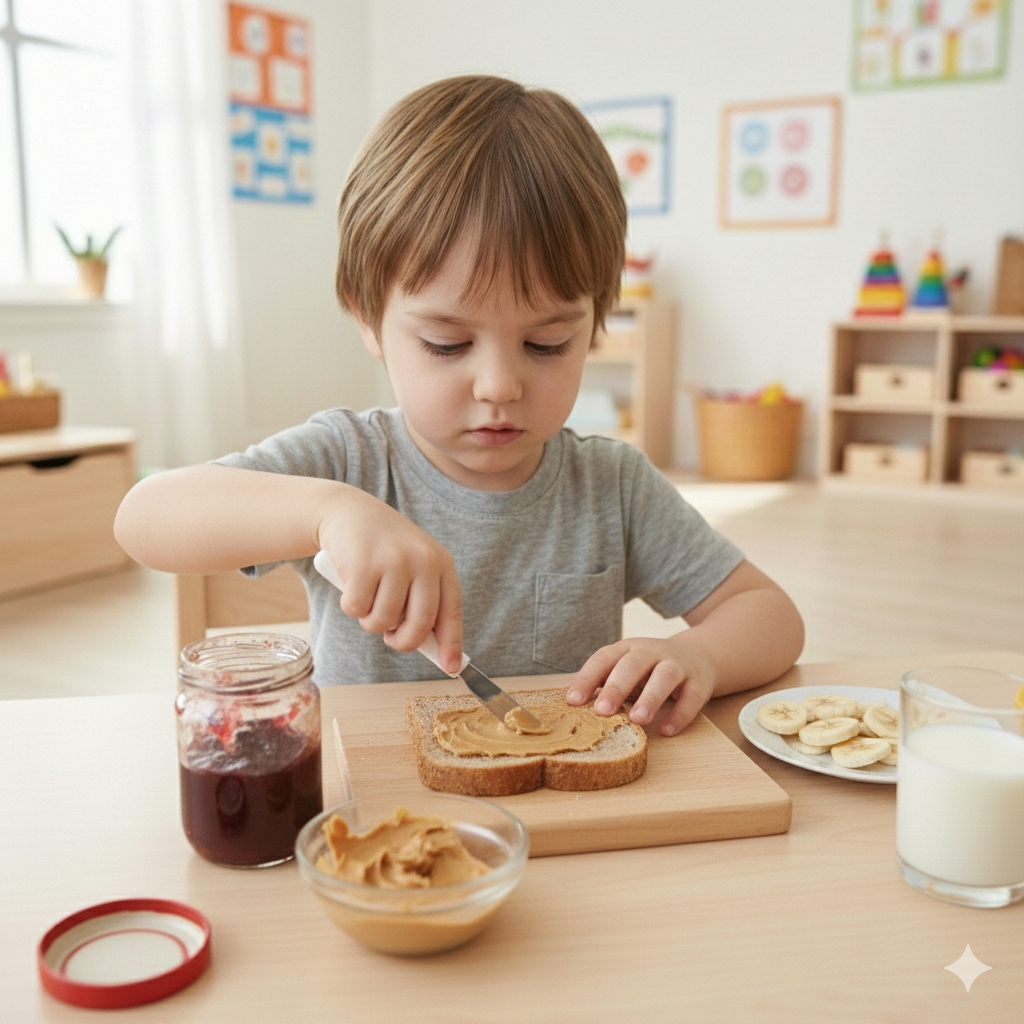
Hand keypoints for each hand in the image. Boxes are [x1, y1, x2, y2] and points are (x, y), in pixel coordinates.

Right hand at [317, 490, 462, 672]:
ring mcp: (394, 561)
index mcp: (441, 563)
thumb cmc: (383, 549)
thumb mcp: (412, 565)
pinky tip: (351, 583)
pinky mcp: (364, 564)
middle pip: (419, 624)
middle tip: (391, 639)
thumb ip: (422, 600)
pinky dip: (351, 605)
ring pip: (383, 621)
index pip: (451, 611)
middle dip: (403, 642)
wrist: (349, 512)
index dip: (451, 643)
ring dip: (371, 620)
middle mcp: (423, 561)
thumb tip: (434, 649)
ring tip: (368, 597)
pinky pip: (357, 609)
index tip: (451, 667)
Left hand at [565, 635, 716, 736]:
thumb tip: (564, 696)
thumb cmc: (650, 668)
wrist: (699, 655)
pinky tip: (667, 730)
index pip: (604, 658)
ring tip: (638, 720)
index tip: (572, 700)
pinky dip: (680, 714)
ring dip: (651, 697)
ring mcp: (677, 665)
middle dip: (617, 687)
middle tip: (602, 711)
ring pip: (665, 676)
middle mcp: (652, 652)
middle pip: (633, 664)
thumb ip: (600, 680)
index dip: (587, 678)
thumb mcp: (624, 667)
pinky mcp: (699, 681)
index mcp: (627, 648)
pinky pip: (692, 697)